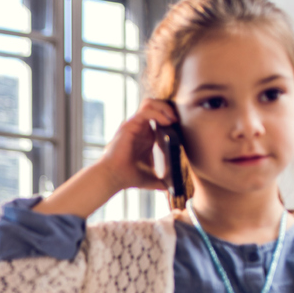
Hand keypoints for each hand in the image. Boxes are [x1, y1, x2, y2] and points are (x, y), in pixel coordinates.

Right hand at [35, 98, 178, 217]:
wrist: (112, 178)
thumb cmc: (127, 177)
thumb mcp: (150, 177)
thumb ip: (161, 180)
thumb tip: (173, 189)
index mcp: (144, 136)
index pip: (158, 114)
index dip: (170, 115)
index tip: (181, 125)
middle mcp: (138, 127)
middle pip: (154, 104)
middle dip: (168, 107)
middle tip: (177, 119)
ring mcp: (133, 125)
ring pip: (149, 103)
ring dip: (164, 107)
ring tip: (172, 119)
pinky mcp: (129, 126)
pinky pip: (146, 112)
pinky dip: (158, 114)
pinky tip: (166, 122)